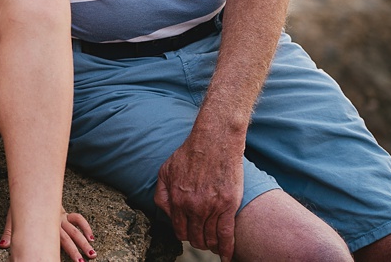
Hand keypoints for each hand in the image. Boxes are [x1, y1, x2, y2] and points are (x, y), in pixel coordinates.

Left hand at [0, 207, 94, 260]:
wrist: (28, 186)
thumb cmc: (21, 204)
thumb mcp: (13, 217)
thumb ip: (10, 231)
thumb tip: (3, 245)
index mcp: (45, 224)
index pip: (57, 240)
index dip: (64, 251)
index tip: (71, 260)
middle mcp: (55, 220)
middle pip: (69, 237)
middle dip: (77, 250)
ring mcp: (60, 216)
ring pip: (76, 230)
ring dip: (84, 241)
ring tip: (92, 253)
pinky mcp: (63, 213)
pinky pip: (78, 219)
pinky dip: (85, 227)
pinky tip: (91, 237)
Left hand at [153, 130, 243, 257]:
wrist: (215, 140)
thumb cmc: (190, 153)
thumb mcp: (165, 171)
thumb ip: (162, 195)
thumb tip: (166, 214)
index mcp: (177, 201)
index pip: (180, 230)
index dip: (185, 235)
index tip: (191, 234)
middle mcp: (193, 208)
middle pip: (195, 237)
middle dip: (198, 241)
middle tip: (203, 239)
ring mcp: (212, 208)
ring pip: (211, 238)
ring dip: (211, 244)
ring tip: (214, 244)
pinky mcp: (228, 205)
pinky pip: (227, 234)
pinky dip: (227, 249)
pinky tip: (226, 257)